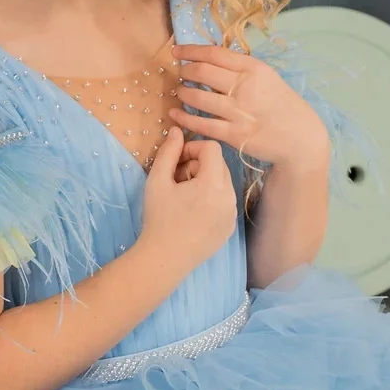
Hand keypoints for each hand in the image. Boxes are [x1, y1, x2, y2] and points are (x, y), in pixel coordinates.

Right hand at [138, 125, 237, 271]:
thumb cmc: (158, 218)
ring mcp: (232, 214)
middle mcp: (229, 197)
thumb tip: (177, 130)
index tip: (176, 162)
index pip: (212, 149)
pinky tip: (191, 213)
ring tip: (183, 197)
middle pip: (219, 165)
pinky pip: (225, 202)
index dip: (192, 149)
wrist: (164, 259)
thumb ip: (169, 152)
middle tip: (176, 179)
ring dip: (204, 181)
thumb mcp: (157, 181)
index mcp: (213, 184)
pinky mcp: (230, 228)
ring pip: (222, 183)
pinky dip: (210, 199)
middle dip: (198, 165)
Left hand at [169, 44, 330, 168]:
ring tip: (179, 91)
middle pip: (202, 72)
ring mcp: (238, 111)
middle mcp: (245, 87)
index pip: (214, 53)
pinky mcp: (234, 135)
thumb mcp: (268, 78)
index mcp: (254, 68)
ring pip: (198, 97)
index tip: (177, 51)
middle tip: (180, 73)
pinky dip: (184, 118)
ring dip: (183, 93)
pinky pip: (201, 124)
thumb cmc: (284, 106)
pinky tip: (175, 114)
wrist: (301, 138)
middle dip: (185, 71)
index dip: (191, 50)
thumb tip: (212, 61)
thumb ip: (243, 69)